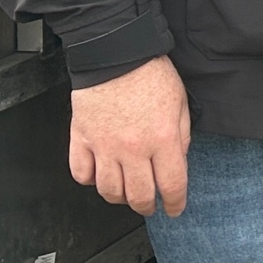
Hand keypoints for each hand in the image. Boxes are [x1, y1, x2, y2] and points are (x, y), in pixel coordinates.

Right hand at [69, 55, 190, 215]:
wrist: (116, 53)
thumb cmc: (150, 72)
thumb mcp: (180, 103)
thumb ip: (181, 136)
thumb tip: (178, 160)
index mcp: (162, 139)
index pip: (171, 185)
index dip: (175, 203)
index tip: (175, 209)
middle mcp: (132, 148)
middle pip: (138, 196)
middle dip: (147, 207)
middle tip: (151, 206)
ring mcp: (104, 146)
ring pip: (108, 191)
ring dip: (119, 198)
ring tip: (127, 193)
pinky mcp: (81, 139)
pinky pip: (81, 173)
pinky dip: (90, 180)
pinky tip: (99, 175)